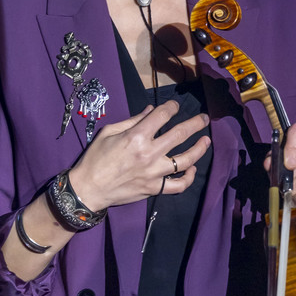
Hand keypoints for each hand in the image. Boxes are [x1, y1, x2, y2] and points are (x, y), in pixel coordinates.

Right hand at [68, 100, 210, 211]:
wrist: (88, 189)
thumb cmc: (95, 159)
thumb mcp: (108, 133)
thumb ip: (132, 121)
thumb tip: (150, 111)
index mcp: (136, 136)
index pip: (162, 116)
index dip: (172, 107)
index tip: (175, 106)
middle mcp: (149, 153)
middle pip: (180, 134)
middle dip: (195, 123)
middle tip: (204, 118)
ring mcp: (154, 173)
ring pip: (185, 160)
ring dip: (200, 149)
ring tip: (206, 141)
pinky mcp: (154, 189)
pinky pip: (178, 185)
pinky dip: (189, 178)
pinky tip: (192, 169)